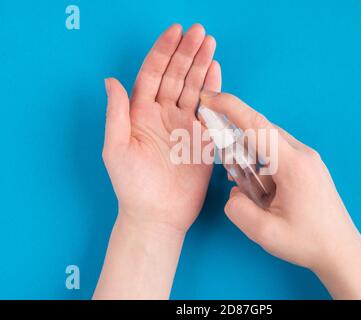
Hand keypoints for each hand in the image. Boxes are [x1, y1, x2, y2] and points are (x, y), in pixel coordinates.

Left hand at [103, 23, 220, 234]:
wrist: (157, 214)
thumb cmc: (132, 185)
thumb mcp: (116, 148)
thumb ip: (117, 114)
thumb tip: (111, 80)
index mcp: (141, 114)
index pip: (152, 74)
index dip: (163, 52)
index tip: (174, 32)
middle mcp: (163, 115)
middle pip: (176, 76)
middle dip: (186, 53)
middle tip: (198, 32)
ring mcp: (184, 125)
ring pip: (194, 88)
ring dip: (201, 66)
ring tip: (209, 44)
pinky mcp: (202, 139)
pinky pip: (209, 110)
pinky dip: (214, 90)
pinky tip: (216, 71)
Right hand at [200, 92, 360, 299]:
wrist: (341, 251)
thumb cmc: (308, 243)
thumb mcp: (264, 233)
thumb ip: (237, 208)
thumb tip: (234, 192)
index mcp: (293, 165)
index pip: (256, 126)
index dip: (229, 108)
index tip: (208, 99)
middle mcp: (303, 154)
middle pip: (261, 130)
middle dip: (237, 139)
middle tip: (227, 165)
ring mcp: (309, 158)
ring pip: (269, 142)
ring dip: (252, 157)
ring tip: (252, 190)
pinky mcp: (309, 166)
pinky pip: (279, 153)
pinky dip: (263, 165)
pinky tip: (264, 191)